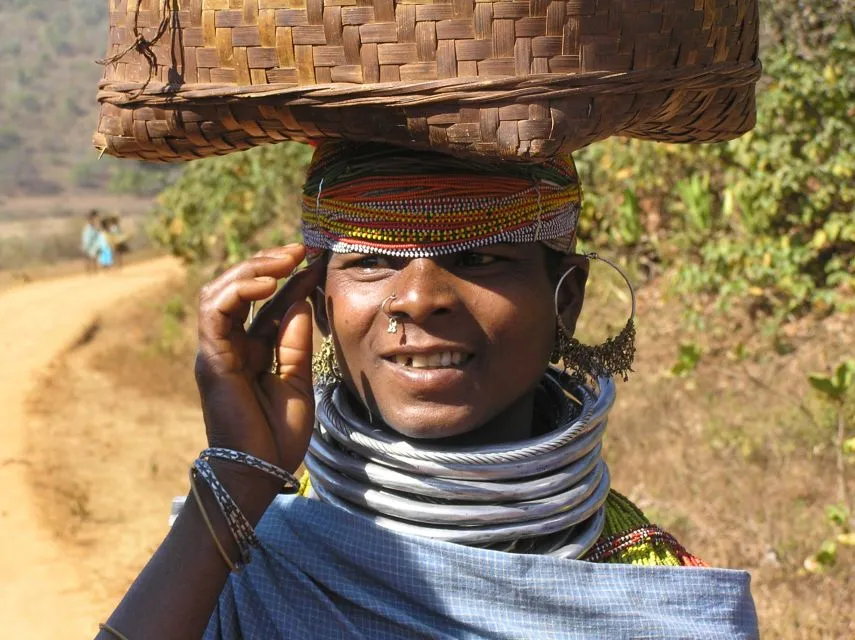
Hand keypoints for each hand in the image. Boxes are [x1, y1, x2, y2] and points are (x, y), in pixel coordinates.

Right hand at [195, 245, 321, 486]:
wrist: (260, 471)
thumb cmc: (278, 434)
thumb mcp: (298, 380)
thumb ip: (295, 341)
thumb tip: (299, 298)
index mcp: (251, 349)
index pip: (266, 302)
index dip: (288, 277)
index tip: (315, 258)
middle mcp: (230, 344)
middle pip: (238, 289)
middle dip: (267, 263)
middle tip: (300, 250)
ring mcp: (217, 350)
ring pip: (221, 292)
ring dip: (251, 269)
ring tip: (284, 259)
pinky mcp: (211, 359)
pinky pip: (216, 313)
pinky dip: (238, 292)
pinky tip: (267, 283)